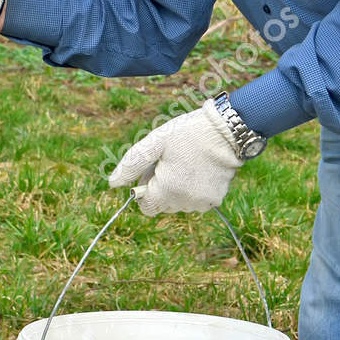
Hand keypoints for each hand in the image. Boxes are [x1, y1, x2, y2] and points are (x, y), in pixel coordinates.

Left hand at [108, 101, 245, 215]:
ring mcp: (202, 203)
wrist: (227, 131)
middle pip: (163, 206)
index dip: (146, 190)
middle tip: (171, 164)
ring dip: (179, 190)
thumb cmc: (187, 133)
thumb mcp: (155, 142)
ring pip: (180, 204)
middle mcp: (184, 202)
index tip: (155, 171)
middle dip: (162, 189)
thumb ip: (132, 164)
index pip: (146, 208)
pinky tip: (200, 170)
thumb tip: (113, 184)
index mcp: (166, 189)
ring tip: (187, 165)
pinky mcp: (216, 200)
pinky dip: (195, 190)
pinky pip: (196, 202)